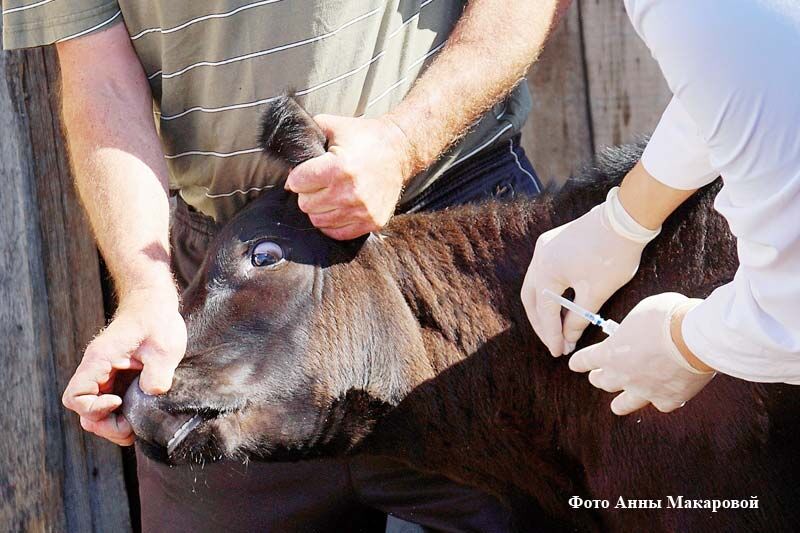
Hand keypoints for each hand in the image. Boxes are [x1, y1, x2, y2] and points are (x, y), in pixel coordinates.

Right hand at [62, 287, 185, 445]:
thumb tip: (151, 397)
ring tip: (139, 422)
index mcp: (100, 360)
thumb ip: (157, 376)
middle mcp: (97, 370)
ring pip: (96, 412)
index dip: (95, 409)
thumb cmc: (156, 320)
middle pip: (85, 412)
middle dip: (107, 425)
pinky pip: (109, 403)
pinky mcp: (115, 378)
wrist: (153, 303)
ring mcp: (105, 376)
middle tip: (134, 425)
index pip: (76, 397)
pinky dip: (121, 414)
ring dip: (115, 423)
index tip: (120, 402)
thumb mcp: (165, 349)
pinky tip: (140, 413)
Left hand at [285, 114, 413, 239]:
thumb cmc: (365, 137)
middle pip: (306, 204)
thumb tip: (286, 155)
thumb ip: (307, 134)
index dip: (298, 176)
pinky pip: (338, 232)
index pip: (297, 183)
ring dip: (320, 208)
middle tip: (319, 183)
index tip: (306, 173)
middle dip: (308, 193)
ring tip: (329, 194)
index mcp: (338, 167)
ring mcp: (362, 210)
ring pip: (319, 220)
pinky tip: (338, 207)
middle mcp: (350, 192)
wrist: (399, 150)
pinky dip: (333, 222)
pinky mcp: (372, 221)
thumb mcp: (334, 126)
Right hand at [521, 187, 659, 355]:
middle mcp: (539, 257)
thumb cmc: (613, 255)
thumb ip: (578, 318)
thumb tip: (568, 338)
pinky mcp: (553, 242)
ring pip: (536, 285)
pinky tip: (561, 303)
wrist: (626, 218)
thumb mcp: (596, 293)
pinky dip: (550, 291)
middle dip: (541, 323)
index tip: (559, 351)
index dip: (552, 334)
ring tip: (557, 327)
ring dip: (544, 307)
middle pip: (532, 298)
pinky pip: (544, 272)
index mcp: (546, 270)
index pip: (544, 310)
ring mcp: (544, 247)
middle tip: (553, 342)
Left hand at [569, 292, 715, 414]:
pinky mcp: (668, 400)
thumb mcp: (641, 312)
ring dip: (620, 402)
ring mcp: (644, 390)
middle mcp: (622, 375)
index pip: (585, 361)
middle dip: (600, 378)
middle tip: (601, 376)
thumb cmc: (668, 316)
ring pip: (623, 404)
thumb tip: (638, 329)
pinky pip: (660, 405)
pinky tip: (664, 397)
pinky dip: (662, 400)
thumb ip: (633, 327)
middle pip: (602, 382)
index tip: (575, 364)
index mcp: (610, 352)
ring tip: (619, 403)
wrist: (696, 337)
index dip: (580, 362)